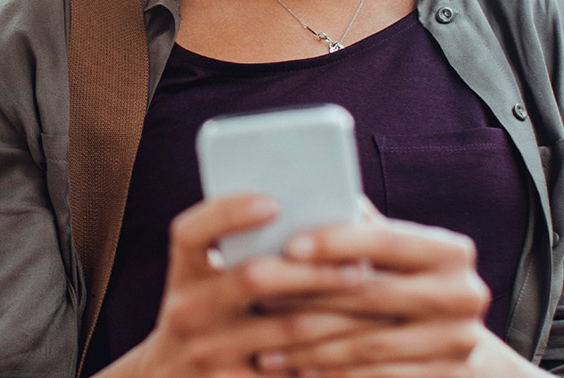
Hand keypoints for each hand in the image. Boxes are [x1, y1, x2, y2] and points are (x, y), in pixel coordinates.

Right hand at [97, 195, 385, 377]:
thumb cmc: (210, 317)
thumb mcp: (207, 284)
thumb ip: (241, 251)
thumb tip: (314, 214)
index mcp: (183, 274)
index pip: (192, 232)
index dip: (229, 213)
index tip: (274, 202)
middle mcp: (187, 311)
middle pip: (255, 277)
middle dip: (315, 269)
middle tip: (360, 266)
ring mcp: (207, 354)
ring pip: (289, 328)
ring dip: (341, 314)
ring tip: (379, 303)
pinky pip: (294, 371)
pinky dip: (332, 357)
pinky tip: (360, 347)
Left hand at [247, 208, 501, 376]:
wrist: (453, 340)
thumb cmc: (406, 283)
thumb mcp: (395, 255)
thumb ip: (360, 229)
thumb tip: (303, 195)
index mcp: (451, 252)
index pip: (386, 241)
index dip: (336, 242)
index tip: (289, 245)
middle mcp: (463, 295)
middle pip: (372, 295)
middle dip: (309, 295)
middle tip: (258, 294)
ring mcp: (458, 342)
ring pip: (368, 343)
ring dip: (309, 344)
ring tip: (264, 343)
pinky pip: (375, 376)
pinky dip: (331, 373)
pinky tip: (295, 367)